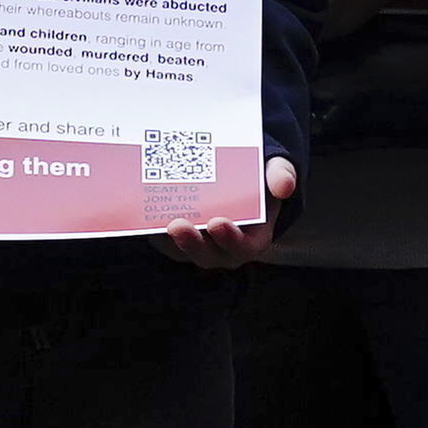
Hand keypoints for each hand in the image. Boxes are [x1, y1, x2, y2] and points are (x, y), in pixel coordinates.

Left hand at [160, 158, 296, 268]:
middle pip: (207, 255)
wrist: (237, 179)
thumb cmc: (259, 180)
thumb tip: (284, 185)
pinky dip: (153, 231)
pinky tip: (143, 214)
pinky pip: (163, 241)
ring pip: (181, 251)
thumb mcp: (274, 172)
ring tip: (157, 222)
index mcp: (253, 238)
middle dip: (192, 243)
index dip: (230, 239)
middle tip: (177, 225)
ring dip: (168, 241)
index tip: (217, 223)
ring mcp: (199, 246)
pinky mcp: (177, 239)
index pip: (243, 247)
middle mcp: (225, 249)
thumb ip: (280, 175)